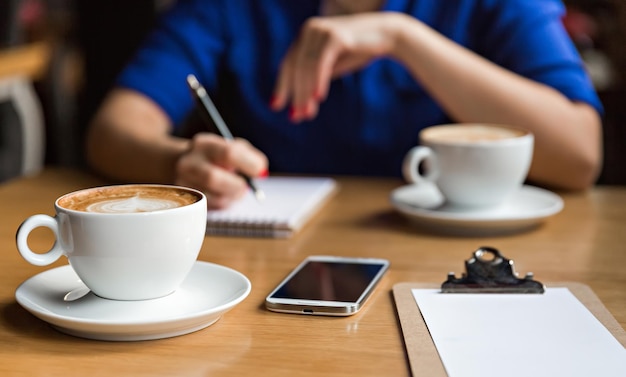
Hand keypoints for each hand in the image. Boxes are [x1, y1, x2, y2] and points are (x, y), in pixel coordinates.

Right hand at [175, 133, 267, 208]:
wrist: (178, 163)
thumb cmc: (214, 156)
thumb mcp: (228, 146)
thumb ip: (248, 155)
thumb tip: (262, 172)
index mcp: (204, 144)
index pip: (228, 153)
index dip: (249, 164)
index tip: (261, 172)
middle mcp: (189, 162)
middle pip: (213, 178)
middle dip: (236, 186)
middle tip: (245, 187)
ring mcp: (183, 183)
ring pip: (213, 197)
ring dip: (232, 196)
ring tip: (234, 189)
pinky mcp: (185, 201)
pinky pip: (211, 208)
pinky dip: (223, 203)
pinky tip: (222, 194)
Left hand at [271, 12, 400, 121]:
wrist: (388, 34)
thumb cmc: (360, 50)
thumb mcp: (333, 65)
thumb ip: (316, 77)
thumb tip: (300, 102)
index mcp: (306, 35)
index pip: (288, 64)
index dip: (282, 86)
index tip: (276, 106)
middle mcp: (309, 30)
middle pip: (295, 67)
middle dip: (295, 94)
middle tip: (295, 117)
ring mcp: (321, 31)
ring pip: (306, 67)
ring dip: (305, 93)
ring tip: (307, 114)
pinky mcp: (334, 36)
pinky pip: (320, 63)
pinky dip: (318, 81)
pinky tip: (318, 98)